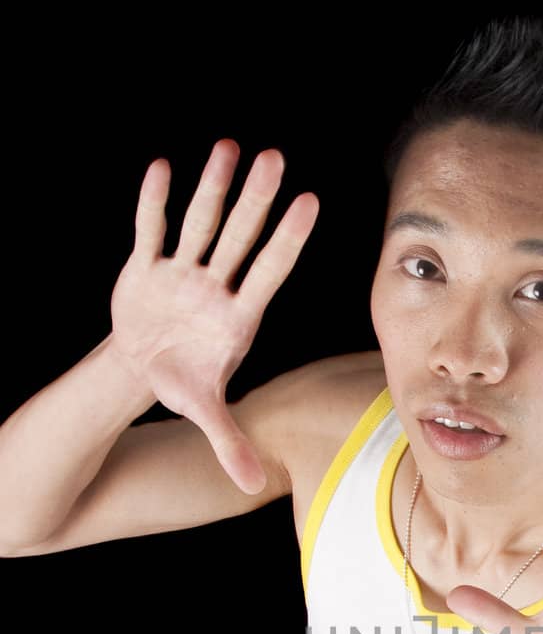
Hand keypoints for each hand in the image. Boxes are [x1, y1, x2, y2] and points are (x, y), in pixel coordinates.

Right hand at [109, 139, 319, 491]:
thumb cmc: (184, 382)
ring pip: (200, 224)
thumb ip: (229, 442)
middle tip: (275, 159)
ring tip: (229, 148)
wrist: (142, 367)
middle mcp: (215, 287)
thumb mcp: (205, 413)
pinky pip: (150, 231)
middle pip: (240, 237)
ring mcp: (182, 273)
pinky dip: (152, 203)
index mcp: (237, 317)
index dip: (288, 240)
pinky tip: (162, 168)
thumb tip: (250, 485)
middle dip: (255, 200)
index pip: (269, 271)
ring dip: (211, 187)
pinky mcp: (147, 267)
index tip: (310, 203)